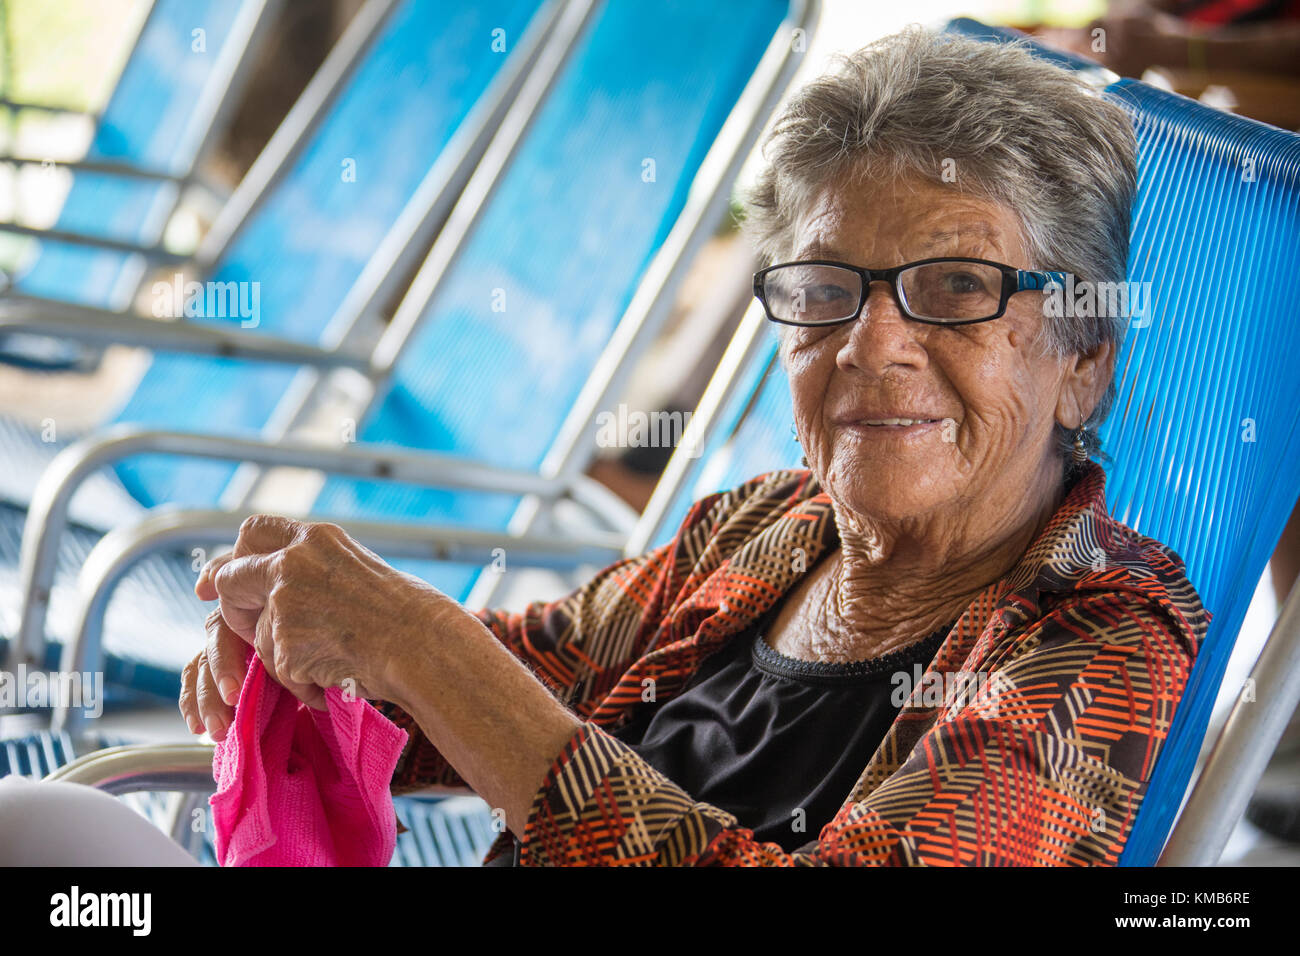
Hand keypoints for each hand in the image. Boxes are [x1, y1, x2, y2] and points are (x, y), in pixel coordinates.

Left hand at [183, 514, 466, 729]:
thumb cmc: (409, 614)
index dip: (231, 558)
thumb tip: (281, 584)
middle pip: (232, 577)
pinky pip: (278, 671)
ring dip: (285, 657)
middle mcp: (293, 562)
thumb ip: (317, 570)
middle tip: (244, 628)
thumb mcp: (358, 569)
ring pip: (258, 636)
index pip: (254, 532)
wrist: (423, 643)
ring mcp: (284, 601)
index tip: (215, 581)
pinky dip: (303, 683)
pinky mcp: (283, 642)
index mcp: (315, 538)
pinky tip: (335, 678)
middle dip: (232, 606)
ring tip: (332, 662)